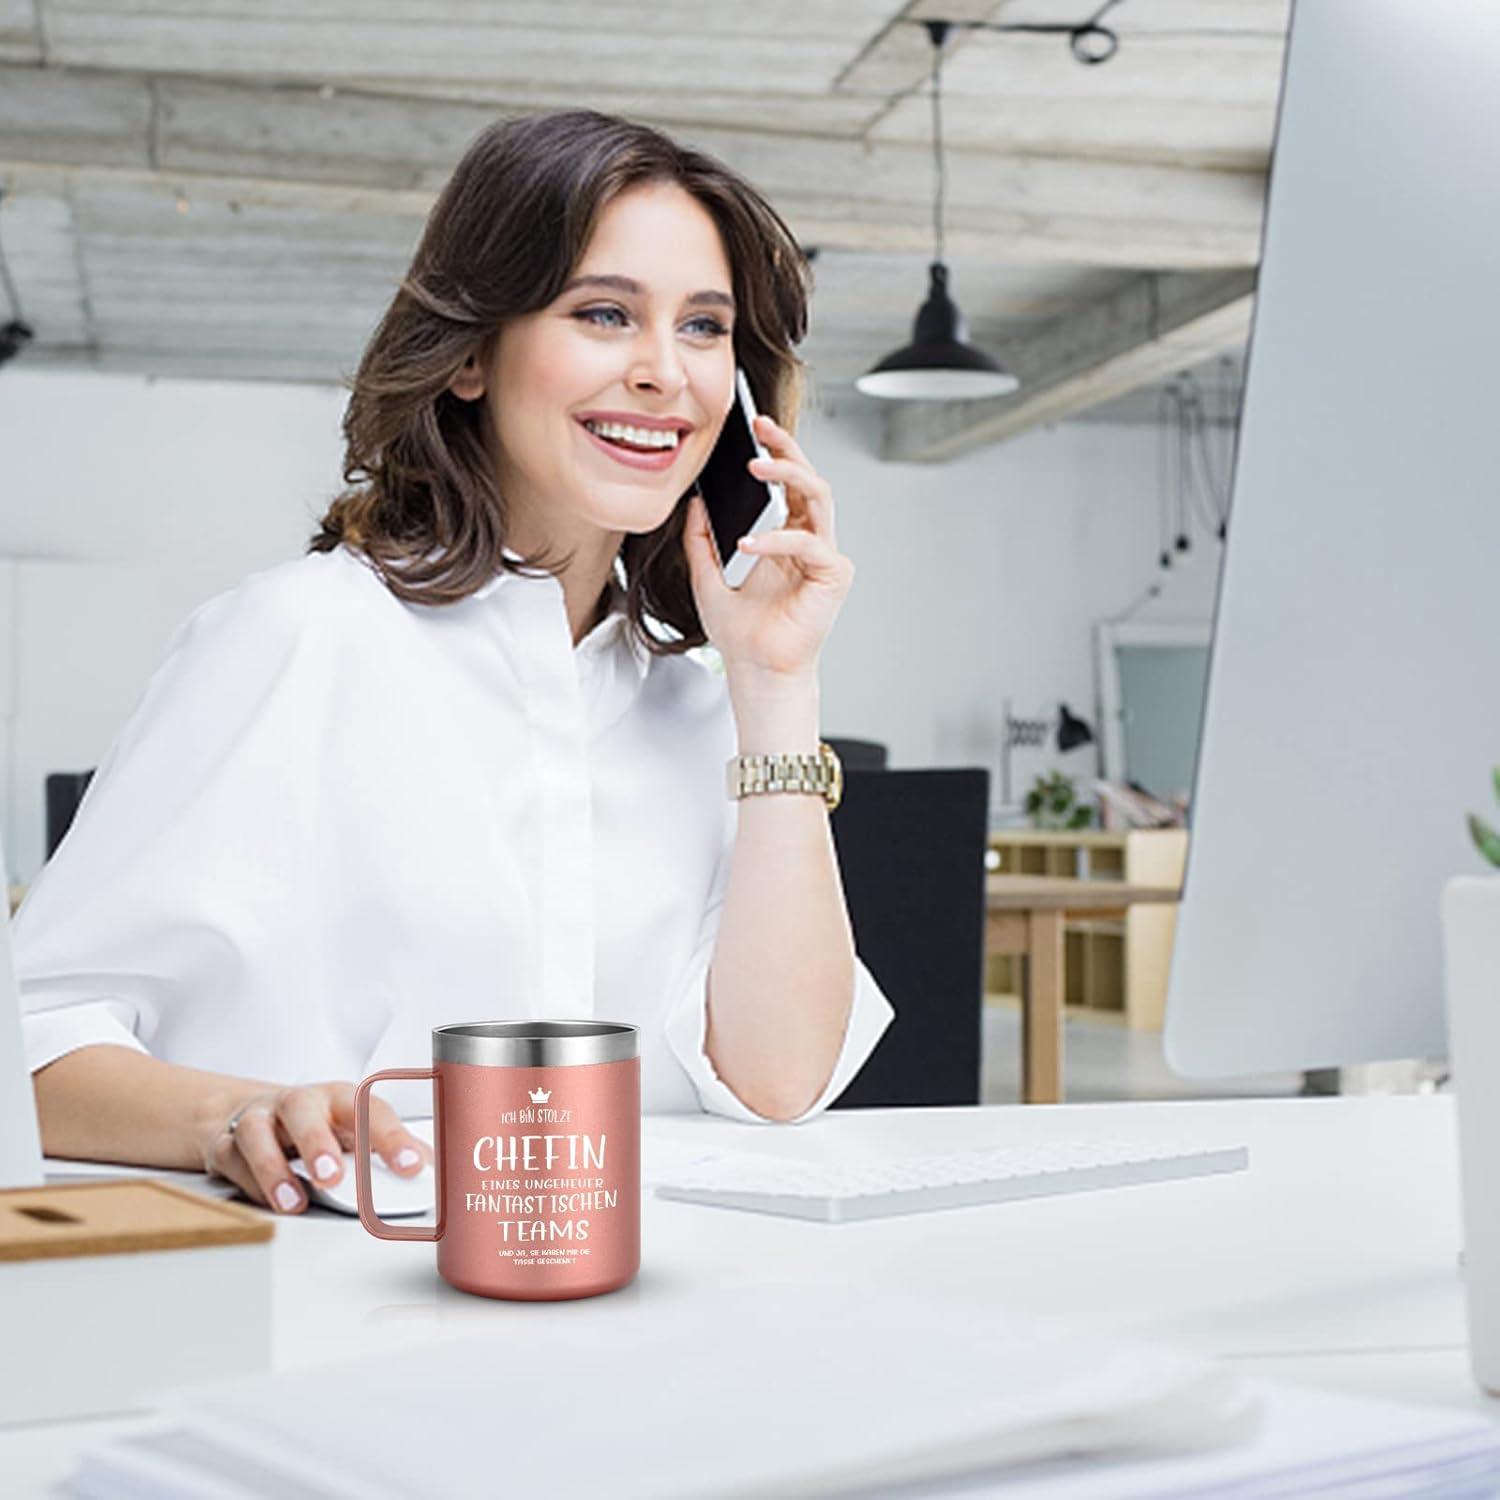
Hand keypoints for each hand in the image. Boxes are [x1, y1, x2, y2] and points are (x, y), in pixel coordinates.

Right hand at [201, 1081, 431, 1213]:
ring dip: (275, 1169)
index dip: (391, 1137)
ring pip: (257, 1133)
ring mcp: (258, 1120)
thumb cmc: (318, 1124)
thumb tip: (435, 1172)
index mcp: (340, 1098)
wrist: (252, 1112)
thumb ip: (391, 1150)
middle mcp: (299, 1103)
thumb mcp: (356, 1129)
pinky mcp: (226, 1143)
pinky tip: (267, 1205)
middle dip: (318, 1143)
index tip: (411, 1166)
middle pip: (304, 1110)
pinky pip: (231, 1160)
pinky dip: (248, 1183)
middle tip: (334, 1177)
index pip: (369, 1109)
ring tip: (296, 1202)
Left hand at [682, 413, 854, 683]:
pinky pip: (810, 543)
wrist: (754, 669)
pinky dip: (779, 539)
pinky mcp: (833, 576)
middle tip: (763, 430)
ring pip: (820, 497)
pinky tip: (749, 543)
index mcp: (786, 537)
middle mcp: (810, 541)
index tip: (755, 427)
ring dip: (791, 474)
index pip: (789, 483)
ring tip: (759, 466)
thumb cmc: (740, 632)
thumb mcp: (705, 575)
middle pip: (810, 479)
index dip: (777, 451)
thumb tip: (694, 501)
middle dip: (789, 448)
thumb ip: (701, 538)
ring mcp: (825, 557)